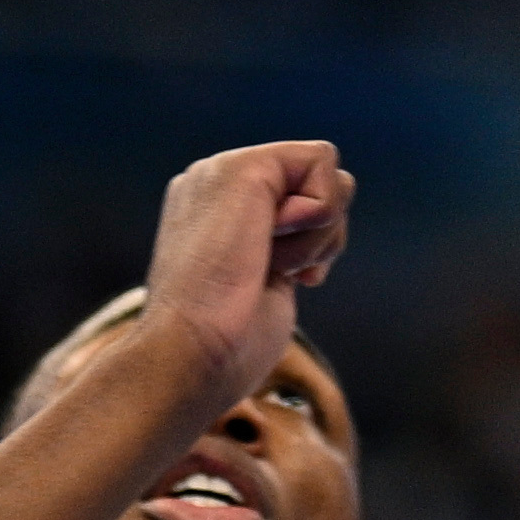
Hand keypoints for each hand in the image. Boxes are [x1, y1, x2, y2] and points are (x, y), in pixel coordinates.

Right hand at [134, 138, 354, 412]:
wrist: (188, 358)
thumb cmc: (225, 349)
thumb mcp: (261, 285)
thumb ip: (278, 252)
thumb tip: (314, 245)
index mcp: (216, 209)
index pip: (302, 200)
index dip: (315, 244)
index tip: (291, 280)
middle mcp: (216, 181)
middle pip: (324, 183)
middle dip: (322, 238)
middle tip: (276, 272)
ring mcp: (223, 169)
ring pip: (330, 176)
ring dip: (316, 235)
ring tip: (264, 264)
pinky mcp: (242, 166)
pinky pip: (322, 161)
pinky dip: (319, 214)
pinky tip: (270, 246)